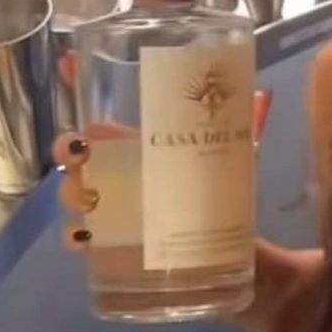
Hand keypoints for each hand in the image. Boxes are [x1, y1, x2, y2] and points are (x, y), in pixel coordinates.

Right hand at [54, 88, 273, 251]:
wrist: (244, 264)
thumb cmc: (233, 208)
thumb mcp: (238, 167)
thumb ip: (243, 138)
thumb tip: (263, 95)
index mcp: (150, 150)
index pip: (112, 120)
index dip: (85, 90)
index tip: (68, 67)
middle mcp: (127, 178)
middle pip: (83, 156)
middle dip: (70, 149)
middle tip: (78, 151)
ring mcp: (118, 214)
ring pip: (80, 195)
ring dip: (72, 192)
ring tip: (86, 196)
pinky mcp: (117, 252)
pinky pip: (87, 242)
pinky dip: (77, 238)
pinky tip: (83, 237)